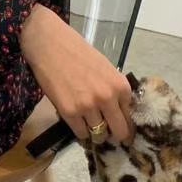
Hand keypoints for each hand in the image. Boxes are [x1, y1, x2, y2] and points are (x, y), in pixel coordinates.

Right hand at [20, 5, 135, 144]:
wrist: (50, 44)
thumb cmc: (77, 52)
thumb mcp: (105, 68)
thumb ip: (114, 90)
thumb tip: (118, 111)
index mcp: (120, 86)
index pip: (130, 117)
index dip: (126, 125)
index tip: (123, 132)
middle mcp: (108, 98)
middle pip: (119, 132)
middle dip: (116, 137)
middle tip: (111, 138)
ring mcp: (88, 107)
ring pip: (98, 135)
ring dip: (95, 134)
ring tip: (89, 126)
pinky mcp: (69, 112)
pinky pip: (81, 133)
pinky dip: (80, 131)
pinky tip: (77, 123)